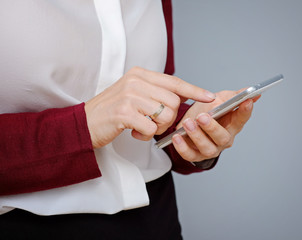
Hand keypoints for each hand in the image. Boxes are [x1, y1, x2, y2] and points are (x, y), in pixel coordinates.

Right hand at [85, 67, 215, 148]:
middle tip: (153, 123)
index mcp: (140, 74)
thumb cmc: (112, 111)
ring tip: (142, 127)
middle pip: (173, 102)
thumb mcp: (134, 94)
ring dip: (157, 127)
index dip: (194, 90)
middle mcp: (136, 81)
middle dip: (169, 118)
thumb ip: (155, 92)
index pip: (174, 81)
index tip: (210, 97)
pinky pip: (151, 127)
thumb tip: (181, 99)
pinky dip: (145, 135)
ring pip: (165, 115)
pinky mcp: (124, 112)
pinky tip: (134, 132)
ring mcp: (129, 95)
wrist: (84, 123)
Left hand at [172, 90, 260, 161]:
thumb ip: (234, 96)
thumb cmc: (207, 111)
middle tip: (202, 117)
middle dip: (212, 127)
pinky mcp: (195, 155)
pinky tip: (177, 137)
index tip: (246, 101)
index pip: (241, 119)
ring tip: (188, 124)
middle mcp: (224, 140)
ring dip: (197, 135)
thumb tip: (251, 91)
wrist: (190, 122)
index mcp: (232, 125)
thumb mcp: (219, 99)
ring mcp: (210, 149)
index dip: (245, 111)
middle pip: (222, 137)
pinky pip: (190, 155)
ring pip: (207, 148)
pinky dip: (182, 147)